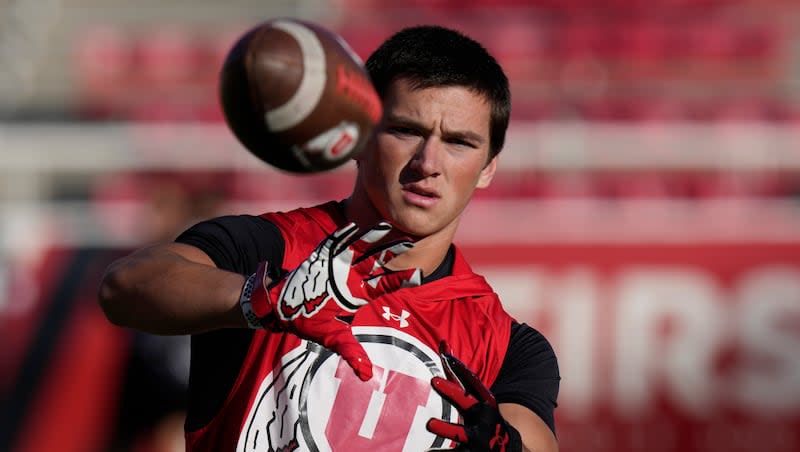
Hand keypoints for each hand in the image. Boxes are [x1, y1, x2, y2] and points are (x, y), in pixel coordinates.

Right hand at [239, 222, 420, 380]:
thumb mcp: (333, 338)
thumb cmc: (309, 321)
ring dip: (372, 238)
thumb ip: (351, 352)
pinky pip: (335, 242)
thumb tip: (367, 376)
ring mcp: (338, 264)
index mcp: (358, 294)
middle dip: (392, 252)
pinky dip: (344, 235)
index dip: (400, 279)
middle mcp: (352, 276)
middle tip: (410, 242)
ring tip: (387, 226)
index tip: (419, 275)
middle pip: (377, 262)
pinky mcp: (322, 256)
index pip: (384, 285)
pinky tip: (354, 225)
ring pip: (360, 248)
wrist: (282, 307)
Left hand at [426, 341, 522, 451]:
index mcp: (487, 403)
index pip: (473, 382)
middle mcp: (484, 418)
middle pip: (465, 402)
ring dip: (445, 428)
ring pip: (459, 432)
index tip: (446, 353)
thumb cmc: (488, 421)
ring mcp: (479, 437)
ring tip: (430, 424)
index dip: (460, 368)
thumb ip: (461, 380)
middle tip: (433, 380)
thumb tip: (443, 344)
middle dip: (450, 391)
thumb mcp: (480, 402)